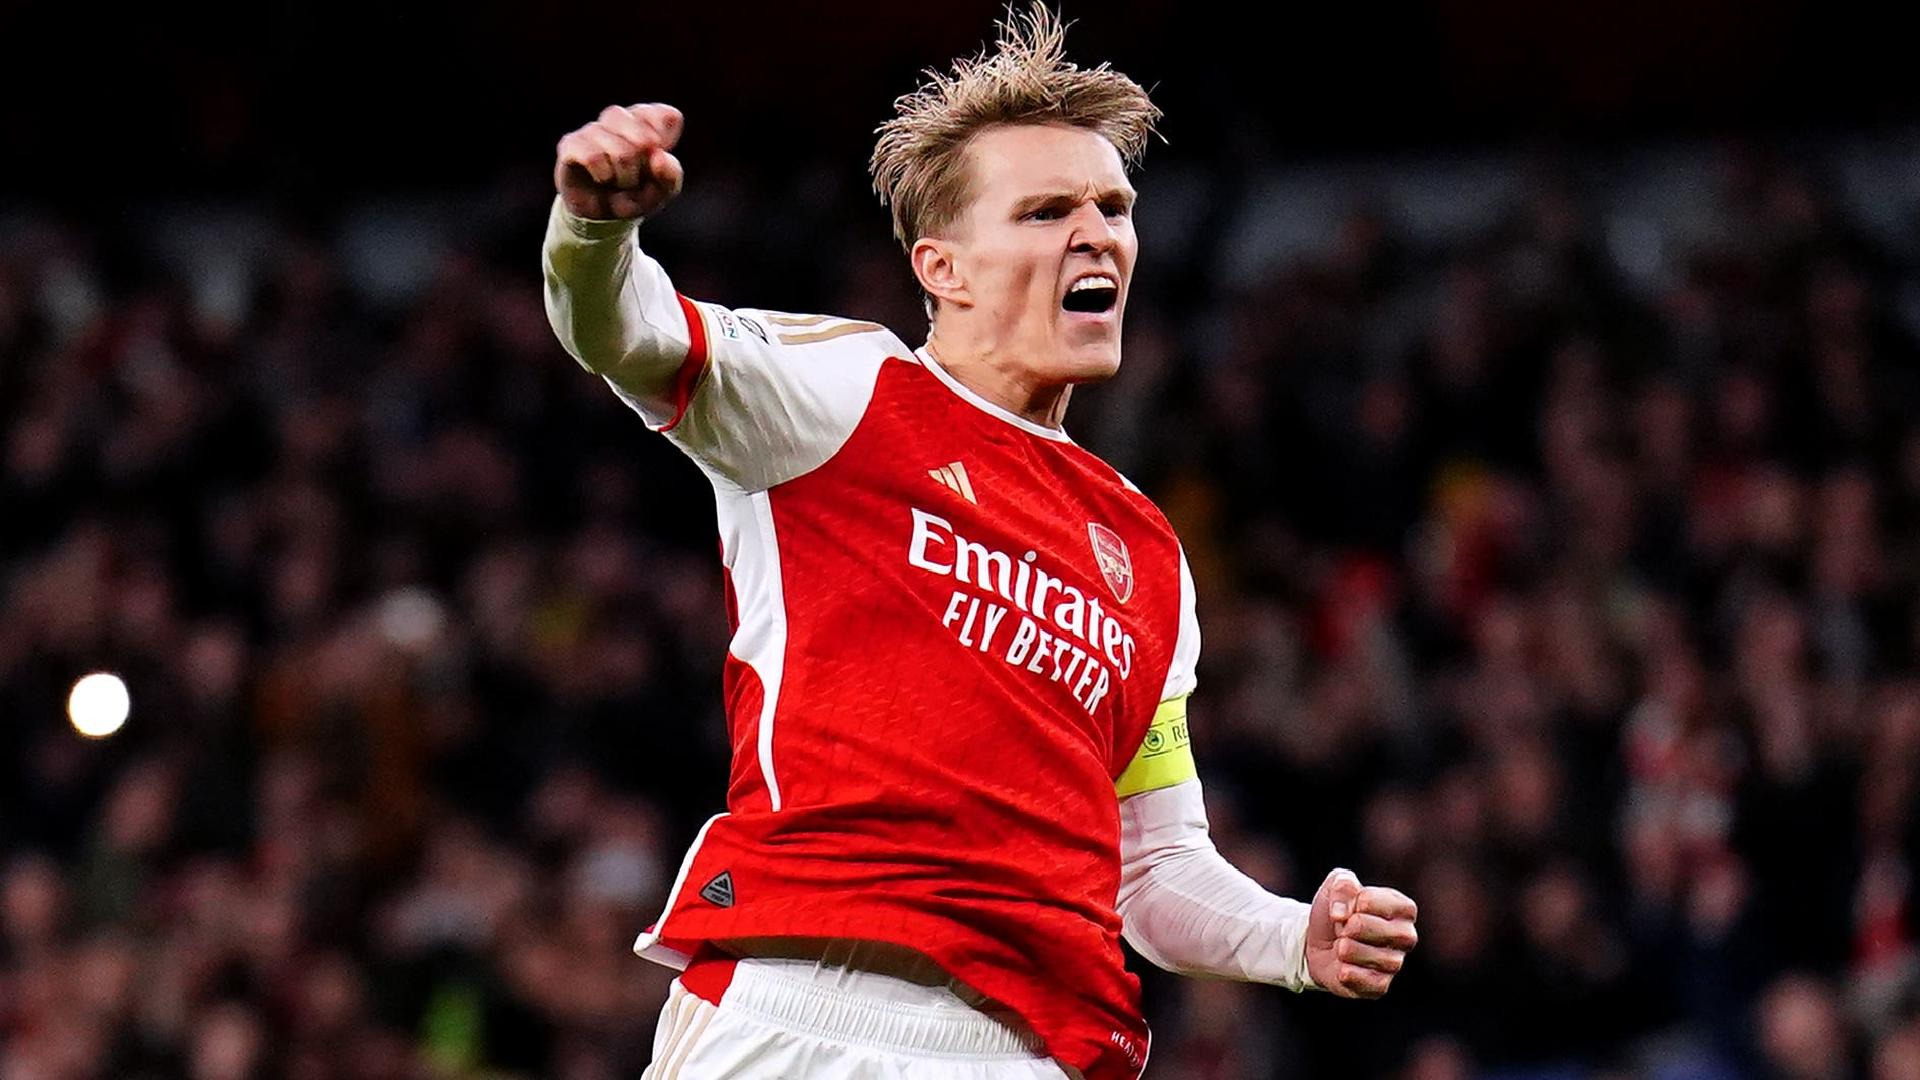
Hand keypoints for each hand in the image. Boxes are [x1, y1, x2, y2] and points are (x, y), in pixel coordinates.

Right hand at [554, 103, 686, 220]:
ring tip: (618, 181)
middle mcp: (618, 120)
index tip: (657, 159)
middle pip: (640, 128)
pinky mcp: (571, 144)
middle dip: (643, 163)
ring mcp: (593, 129)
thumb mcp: (661, 191)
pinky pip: (592, 155)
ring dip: (623, 176)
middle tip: (637, 177)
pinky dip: (603, 174)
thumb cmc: (634, 195)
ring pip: (618, 148)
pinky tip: (602, 178)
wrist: (602, 217)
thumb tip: (659, 157)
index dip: (666, 140)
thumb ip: (670, 175)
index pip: (666, 116)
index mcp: (645, 123)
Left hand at [1305, 868, 1417, 998]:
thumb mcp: (1336, 884)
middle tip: (1345, 929)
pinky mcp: (1381, 986)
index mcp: (1403, 908)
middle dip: (1347, 926)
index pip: (1374, 901)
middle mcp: (1406, 936)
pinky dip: (1344, 972)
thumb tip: (1342, 914)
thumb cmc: (1337, 911)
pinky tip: (1342, 966)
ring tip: (1343, 947)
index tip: (1350, 907)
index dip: (1352, 902)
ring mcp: (1395, 963)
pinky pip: (1363, 980)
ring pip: (1366, 955)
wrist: (1319, 942)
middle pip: (1370, 927)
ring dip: (1344, 949)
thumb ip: (1343, 885)